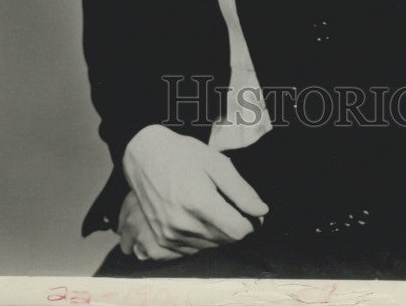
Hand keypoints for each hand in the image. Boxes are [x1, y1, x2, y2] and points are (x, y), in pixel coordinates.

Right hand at [120, 124, 268, 260]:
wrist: (144, 157)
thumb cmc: (183, 155)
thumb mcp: (216, 163)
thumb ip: (240, 190)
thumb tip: (261, 211)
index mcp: (199, 203)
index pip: (238, 231)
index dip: (250, 221)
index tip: (248, 209)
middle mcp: (183, 225)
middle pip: (226, 240)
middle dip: (234, 224)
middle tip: (226, 201)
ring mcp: (170, 235)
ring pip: (211, 246)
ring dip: (218, 232)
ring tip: (209, 205)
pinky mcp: (162, 240)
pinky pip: (193, 250)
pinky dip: (201, 237)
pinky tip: (196, 216)